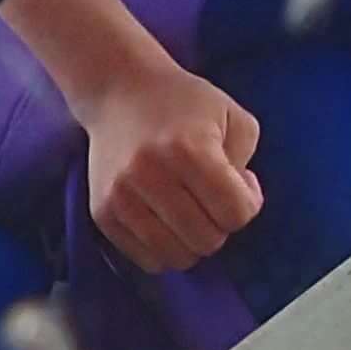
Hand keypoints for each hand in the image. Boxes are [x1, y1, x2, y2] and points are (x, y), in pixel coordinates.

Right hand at [78, 50, 262, 273]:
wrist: (119, 90)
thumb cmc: (183, 104)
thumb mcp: (233, 117)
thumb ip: (246, 163)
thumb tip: (237, 207)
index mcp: (190, 148)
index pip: (236, 213)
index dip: (247, 203)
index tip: (239, 183)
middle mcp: (151, 174)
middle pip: (208, 240)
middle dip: (220, 224)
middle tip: (211, 199)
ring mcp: (122, 197)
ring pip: (177, 257)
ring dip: (192, 242)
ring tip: (190, 212)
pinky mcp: (102, 213)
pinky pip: (146, 259)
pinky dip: (164, 249)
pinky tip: (166, 221)